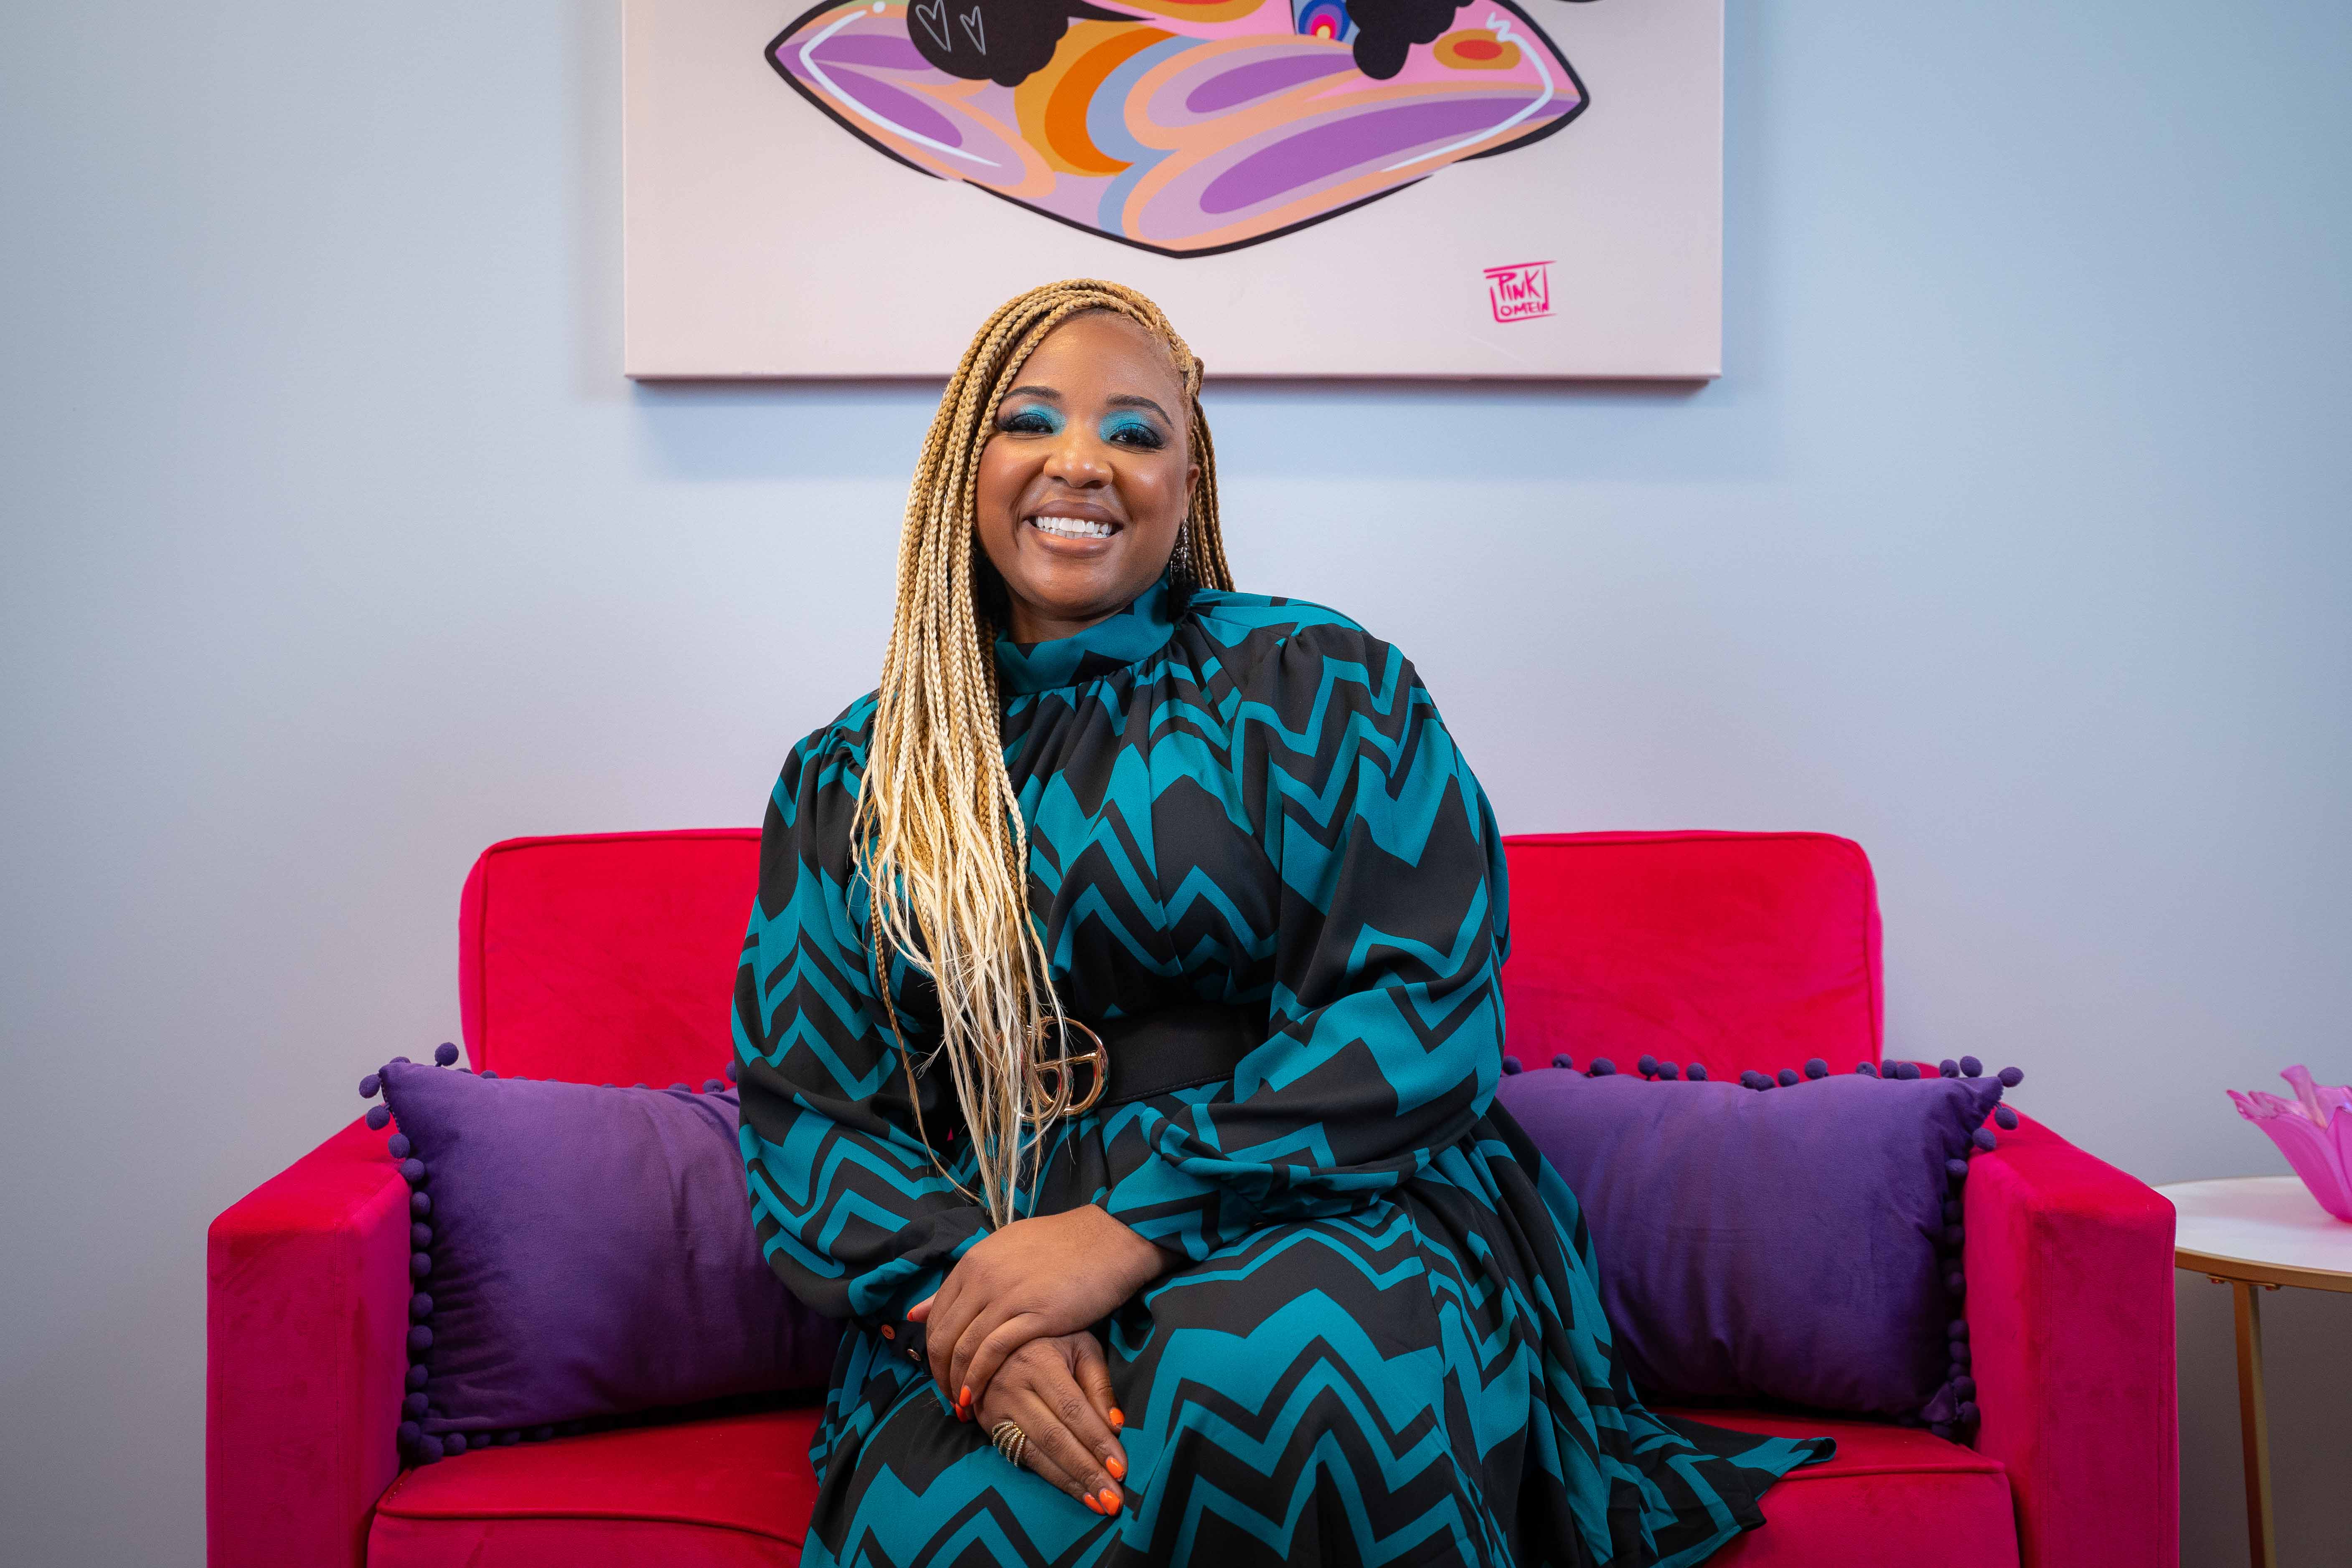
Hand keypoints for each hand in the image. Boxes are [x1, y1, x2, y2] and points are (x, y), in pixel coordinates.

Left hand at [911, 1204, 1164, 1414]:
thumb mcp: (1005, 1252)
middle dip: (940, 1374)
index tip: (941, 1373)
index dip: (932, 1351)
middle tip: (948, 1398)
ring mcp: (1006, 1296)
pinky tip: (976, 1398)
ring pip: (963, 1348)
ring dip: (956, 1384)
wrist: (1108, 1239)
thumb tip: (915, 1312)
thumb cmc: (1061, 1247)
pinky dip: (977, 1379)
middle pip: (943, 1336)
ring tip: (961, 1407)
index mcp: (974, 1261)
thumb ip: (963, 1283)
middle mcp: (982, 1277)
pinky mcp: (1032, 1315)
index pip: (935, 1315)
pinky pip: (991, 1354)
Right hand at [975, 1331, 1129, 1514]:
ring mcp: (995, 1407)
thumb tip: (1115, 1427)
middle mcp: (1011, 1385)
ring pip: (1036, 1453)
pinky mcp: (989, 1424)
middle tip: (1114, 1501)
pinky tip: (1073, 1490)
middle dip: (1086, 1472)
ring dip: (1070, 1483)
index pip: (1072, 1409)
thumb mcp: (1081, 1346)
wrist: (999, 1336)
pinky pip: (1021, 1457)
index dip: (1096, 1441)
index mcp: (1038, 1360)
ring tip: (1099, 1503)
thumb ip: (1098, 1384)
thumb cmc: (1053, 1340)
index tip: (1121, 1468)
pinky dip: (1050, 1477)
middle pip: (1054, 1437)